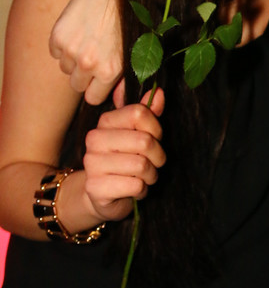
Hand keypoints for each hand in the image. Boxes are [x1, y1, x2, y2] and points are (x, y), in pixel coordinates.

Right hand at [49, 0, 122, 104]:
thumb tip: (119, 103)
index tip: (100, 79)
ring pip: (65, 68)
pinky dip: (63, 45)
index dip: (96, 89)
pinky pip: (55, 52)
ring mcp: (70, 49)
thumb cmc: (129, 20)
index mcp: (109, 70)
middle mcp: (88, 63)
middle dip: (85, 76)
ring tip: (88, 41)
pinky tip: (78, 32)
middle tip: (95, 57)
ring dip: (73, 60)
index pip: (92, 98)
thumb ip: (124, 81)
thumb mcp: (134, 52)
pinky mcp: (57, 35)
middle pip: (77, 85)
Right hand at [81, 82, 165, 222]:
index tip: (154, 139)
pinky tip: (133, 189)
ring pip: (141, 165)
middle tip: (153, 164)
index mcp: (105, 122)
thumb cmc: (125, 161)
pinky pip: (134, 186)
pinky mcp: (95, 187)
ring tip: (143, 177)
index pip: (139, 113)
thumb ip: (147, 113)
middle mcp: (94, 139)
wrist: (101, 195)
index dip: (156, 129)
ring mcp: (92, 163)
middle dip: (158, 157)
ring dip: (150, 176)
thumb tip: (158, 92)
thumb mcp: (137, 135)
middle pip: (144, 141)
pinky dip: (141, 190)